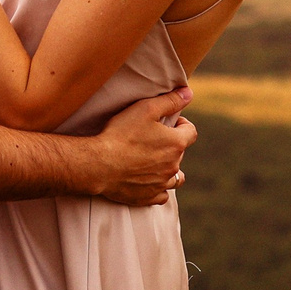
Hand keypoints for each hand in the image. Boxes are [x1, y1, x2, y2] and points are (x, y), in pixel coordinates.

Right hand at [89, 88, 195, 206]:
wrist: (99, 164)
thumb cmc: (121, 134)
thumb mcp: (146, 109)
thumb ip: (170, 101)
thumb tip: (189, 93)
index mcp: (176, 144)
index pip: (191, 132)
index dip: (182, 124)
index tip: (169, 121)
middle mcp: (173, 166)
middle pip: (180, 153)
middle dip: (171, 145)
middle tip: (152, 138)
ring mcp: (161, 183)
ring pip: (175, 178)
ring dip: (169, 169)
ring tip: (155, 162)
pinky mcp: (148, 197)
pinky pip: (162, 195)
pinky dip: (159, 188)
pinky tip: (149, 182)